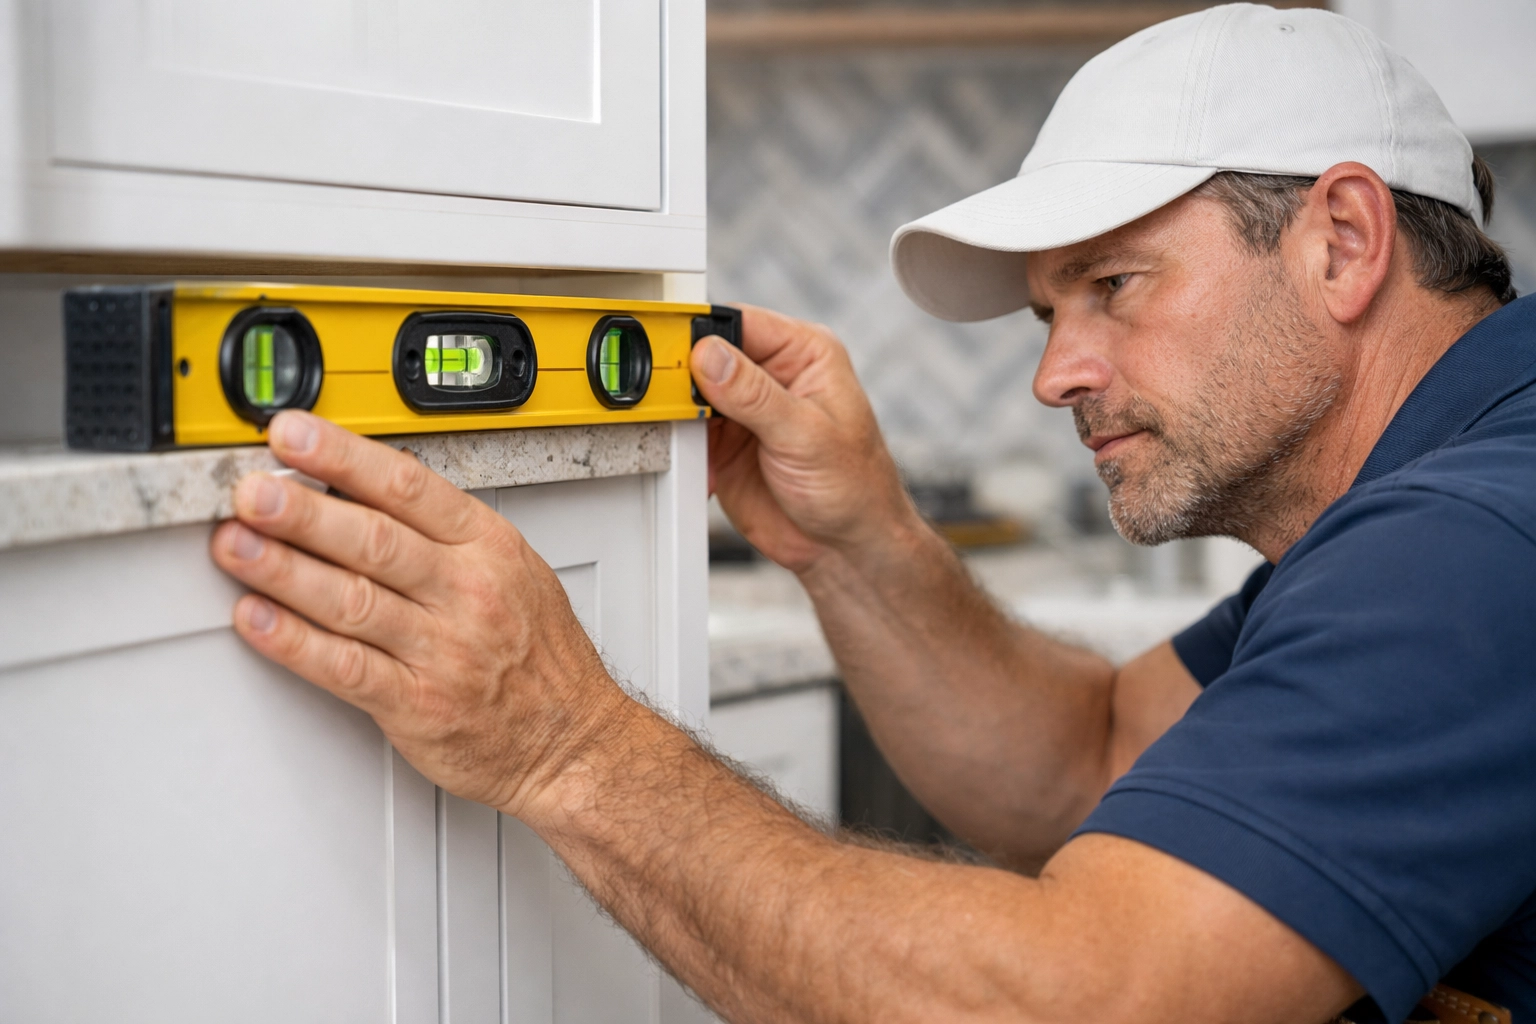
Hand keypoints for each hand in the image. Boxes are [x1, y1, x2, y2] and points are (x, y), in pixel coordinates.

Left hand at [209, 411, 624, 820]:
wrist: (573, 742)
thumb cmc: (542, 658)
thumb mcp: (517, 571)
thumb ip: (447, 532)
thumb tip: (366, 486)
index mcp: (489, 548)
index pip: (409, 487)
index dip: (344, 458)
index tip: (294, 436)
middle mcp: (467, 593)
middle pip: (373, 540)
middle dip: (302, 512)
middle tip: (251, 490)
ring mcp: (442, 650)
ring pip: (351, 600)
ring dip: (283, 570)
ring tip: (234, 544)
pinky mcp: (417, 706)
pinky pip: (345, 668)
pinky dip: (293, 643)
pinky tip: (257, 620)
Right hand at [690, 305, 916, 573]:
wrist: (845, 547)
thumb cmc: (854, 486)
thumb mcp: (805, 434)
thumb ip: (754, 395)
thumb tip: (710, 356)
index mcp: (803, 354)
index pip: (742, 323)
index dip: (705, 333)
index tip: (676, 351)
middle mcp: (771, 376)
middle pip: (708, 355)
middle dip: (684, 375)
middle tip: (673, 399)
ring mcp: (744, 411)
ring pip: (691, 394)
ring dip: (681, 415)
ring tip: (687, 436)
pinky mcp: (724, 445)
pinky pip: (687, 434)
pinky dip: (682, 449)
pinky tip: (697, 466)